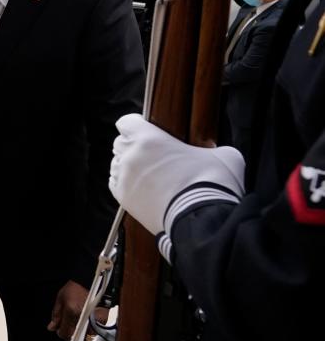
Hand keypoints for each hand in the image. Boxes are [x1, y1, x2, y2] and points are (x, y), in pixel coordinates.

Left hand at [48, 280, 94, 339]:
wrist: (90, 281)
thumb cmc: (75, 288)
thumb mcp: (60, 299)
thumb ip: (56, 315)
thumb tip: (51, 328)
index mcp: (71, 312)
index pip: (65, 332)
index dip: (61, 333)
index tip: (60, 329)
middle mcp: (83, 318)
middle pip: (75, 335)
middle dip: (70, 332)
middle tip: (68, 325)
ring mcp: (94, 319)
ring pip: (85, 335)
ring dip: (80, 332)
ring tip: (77, 322)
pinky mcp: (102, 320)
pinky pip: (94, 330)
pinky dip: (89, 329)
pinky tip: (85, 321)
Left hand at [110, 114, 244, 235]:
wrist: (202, 219)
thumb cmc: (212, 183)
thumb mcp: (224, 156)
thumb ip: (213, 147)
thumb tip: (217, 152)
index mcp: (148, 139)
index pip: (127, 122)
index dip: (136, 124)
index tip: (146, 129)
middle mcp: (130, 156)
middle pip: (120, 143)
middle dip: (133, 146)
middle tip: (153, 154)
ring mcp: (124, 178)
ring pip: (117, 164)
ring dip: (129, 166)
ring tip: (149, 174)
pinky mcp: (123, 199)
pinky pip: (116, 184)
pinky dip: (126, 184)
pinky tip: (142, 188)